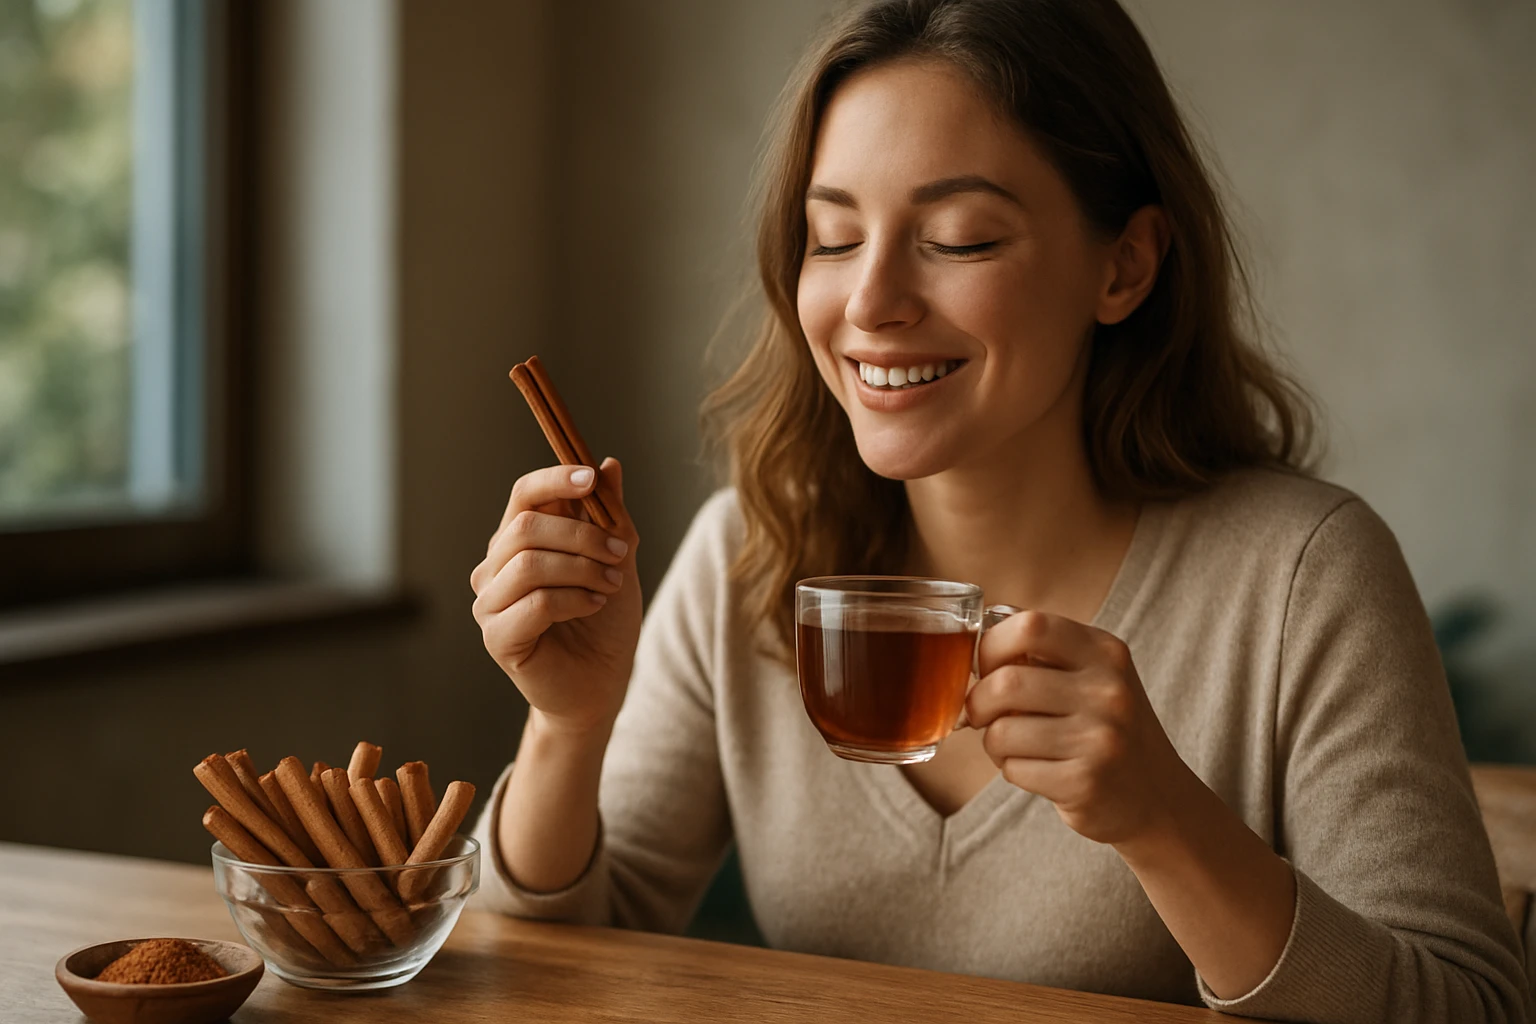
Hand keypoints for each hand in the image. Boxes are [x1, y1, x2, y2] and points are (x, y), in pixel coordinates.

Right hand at [470, 458, 641, 735]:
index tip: (590, 479)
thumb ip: (610, 515)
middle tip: (619, 554)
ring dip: (582, 570)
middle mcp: (495, 567)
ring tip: (610, 585)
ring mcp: (490, 603)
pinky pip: (536, 603)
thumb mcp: (617, 559)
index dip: (554, 480)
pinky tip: (594, 606)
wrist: (602, 684)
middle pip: (526, 526)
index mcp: (519, 541)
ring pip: (530, 564)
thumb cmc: (604, 622)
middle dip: (582, 536)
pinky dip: (574, 600)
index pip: (523, 494)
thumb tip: (610, 464)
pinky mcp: (497, 637)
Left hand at [966, 610, 1194, 847]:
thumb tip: (968, 646)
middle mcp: (1108, 691)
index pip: (1030, 626)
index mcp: (1105, 652)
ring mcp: (1101, 738)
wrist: (1157, 796)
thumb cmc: (1103, 727)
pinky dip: (1012, 770)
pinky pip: (1014, 769)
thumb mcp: (1091, 676)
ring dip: (993, 742)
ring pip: (1001, 732)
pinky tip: (1039, 771)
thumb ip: (1040, 654)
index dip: (991, 646)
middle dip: (978, 702)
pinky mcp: (1086, 782)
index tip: (985, 668)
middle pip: (1005, 683)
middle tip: (982, 715)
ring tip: (1014, 746)